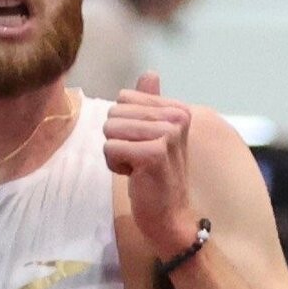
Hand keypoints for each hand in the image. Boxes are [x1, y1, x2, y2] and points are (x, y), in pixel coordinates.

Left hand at [102, 72, 202, 253]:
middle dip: (118, 139)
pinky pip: (110, 148)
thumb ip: (150, 104)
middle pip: (114, 113)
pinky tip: (136, 175)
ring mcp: (168, 134)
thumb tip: (149, 73)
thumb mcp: (156, 134)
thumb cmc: (158, 176)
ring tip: (137, 166)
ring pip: (110, 129)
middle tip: (139, 159)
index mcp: (178, 108)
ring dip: (116, 153)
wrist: (170, 215)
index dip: (124, 124)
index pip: (124, 98)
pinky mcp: (155, 153)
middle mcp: (177, 117)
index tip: (143, 145)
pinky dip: (116, 166)